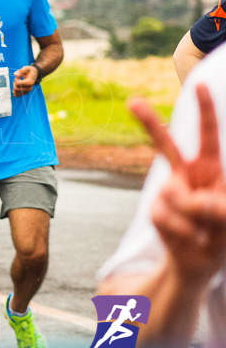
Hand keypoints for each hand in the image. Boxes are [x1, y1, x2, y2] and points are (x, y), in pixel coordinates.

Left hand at [13, 64, 39, 96]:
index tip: (19, 76)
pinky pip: (16, 95)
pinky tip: (16, 86)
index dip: (16, 79)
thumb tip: (15, 74)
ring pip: (15, 92)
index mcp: (30, 82)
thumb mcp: (25, 68)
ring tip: (18, 82)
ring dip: (14, 86)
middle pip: (16, 89)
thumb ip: (20, 71)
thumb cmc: (29, 71)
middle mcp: (29, 88)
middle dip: (14, 83)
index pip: (18, 84)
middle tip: (18, 78)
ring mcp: (27, 91)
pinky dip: (14, 91)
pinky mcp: (24, 93)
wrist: (34, 74)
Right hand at [130, 84, 225, 284]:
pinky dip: (183, 231)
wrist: (198, 263)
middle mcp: (185, 175)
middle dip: (148, 122)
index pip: (207, 136)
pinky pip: (167, 216)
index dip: (205, 110)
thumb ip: (218, 207)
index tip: (199, 84)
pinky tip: (190, 238)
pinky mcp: (155, 210)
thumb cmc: (221, 234)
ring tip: (204, 232)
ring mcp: (167, 192)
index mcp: (210, 170)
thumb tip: (189, 198)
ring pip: (176, 194)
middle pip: (165, 145)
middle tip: (131, 101)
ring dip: (195, 218)